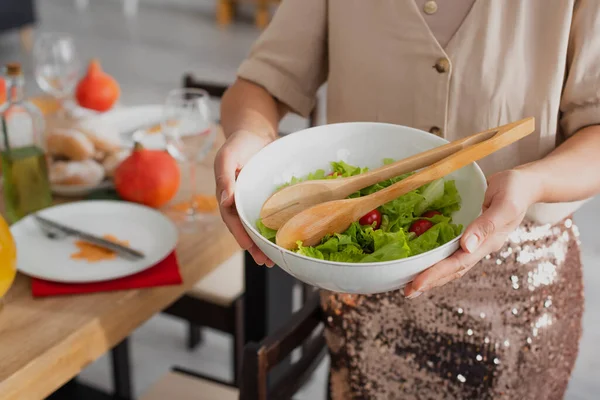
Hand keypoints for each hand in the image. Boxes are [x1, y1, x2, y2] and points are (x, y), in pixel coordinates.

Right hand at [215, 130, 273, 266]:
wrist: (254, 133)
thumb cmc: (239, 143)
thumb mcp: (228, 156)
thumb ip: (225, 177)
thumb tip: (225, 202)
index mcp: (226, 194)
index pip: (231, 219)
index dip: (240, 234)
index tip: (249, 247)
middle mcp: (238, 201)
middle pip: (244, 228)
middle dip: (254, 246)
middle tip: (265, 261)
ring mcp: (251, 201)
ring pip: (256, 225)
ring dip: (264, 242)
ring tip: (274, 258)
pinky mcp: (264, 198)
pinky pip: (269, 215)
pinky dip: (275, 227)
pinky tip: (283, 238)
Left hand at [404, 168, 542, 298]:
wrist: (526, 185)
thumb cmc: (516, 190)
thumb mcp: (505, 204)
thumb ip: (487, 225)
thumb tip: (467, 247)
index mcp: (488, 243)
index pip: (457, 264)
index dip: (435, 274)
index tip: (416, 284)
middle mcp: (480, 247)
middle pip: (452, 270)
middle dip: (429, 281)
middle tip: (407, 292)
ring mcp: (476, 243)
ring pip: (451, 264)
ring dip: (432, 275)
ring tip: (411, 285)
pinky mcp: (471, 235)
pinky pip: (451, 251)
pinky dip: (437, 260)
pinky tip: (425, 262)